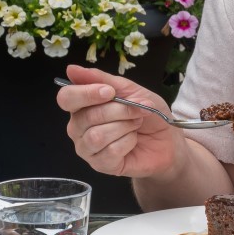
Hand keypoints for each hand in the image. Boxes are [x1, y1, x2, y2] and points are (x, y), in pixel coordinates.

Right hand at [56, 64, 187, 179]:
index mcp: (81, 105)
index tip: (109, 92)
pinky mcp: (100, 165)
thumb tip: (71, 69)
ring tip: (135, 125)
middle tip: (136, 111)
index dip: (86, 94)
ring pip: (97, 136)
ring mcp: (87, 148)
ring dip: (124, 126)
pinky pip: (110, 151)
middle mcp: (78, 127)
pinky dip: (128, 142)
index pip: (67, 98)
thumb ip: (101, 79)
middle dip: (118, 111)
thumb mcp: (129, 89)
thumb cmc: (147, 113)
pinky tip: (133, 141)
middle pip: (86, 117)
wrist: (166, 140)